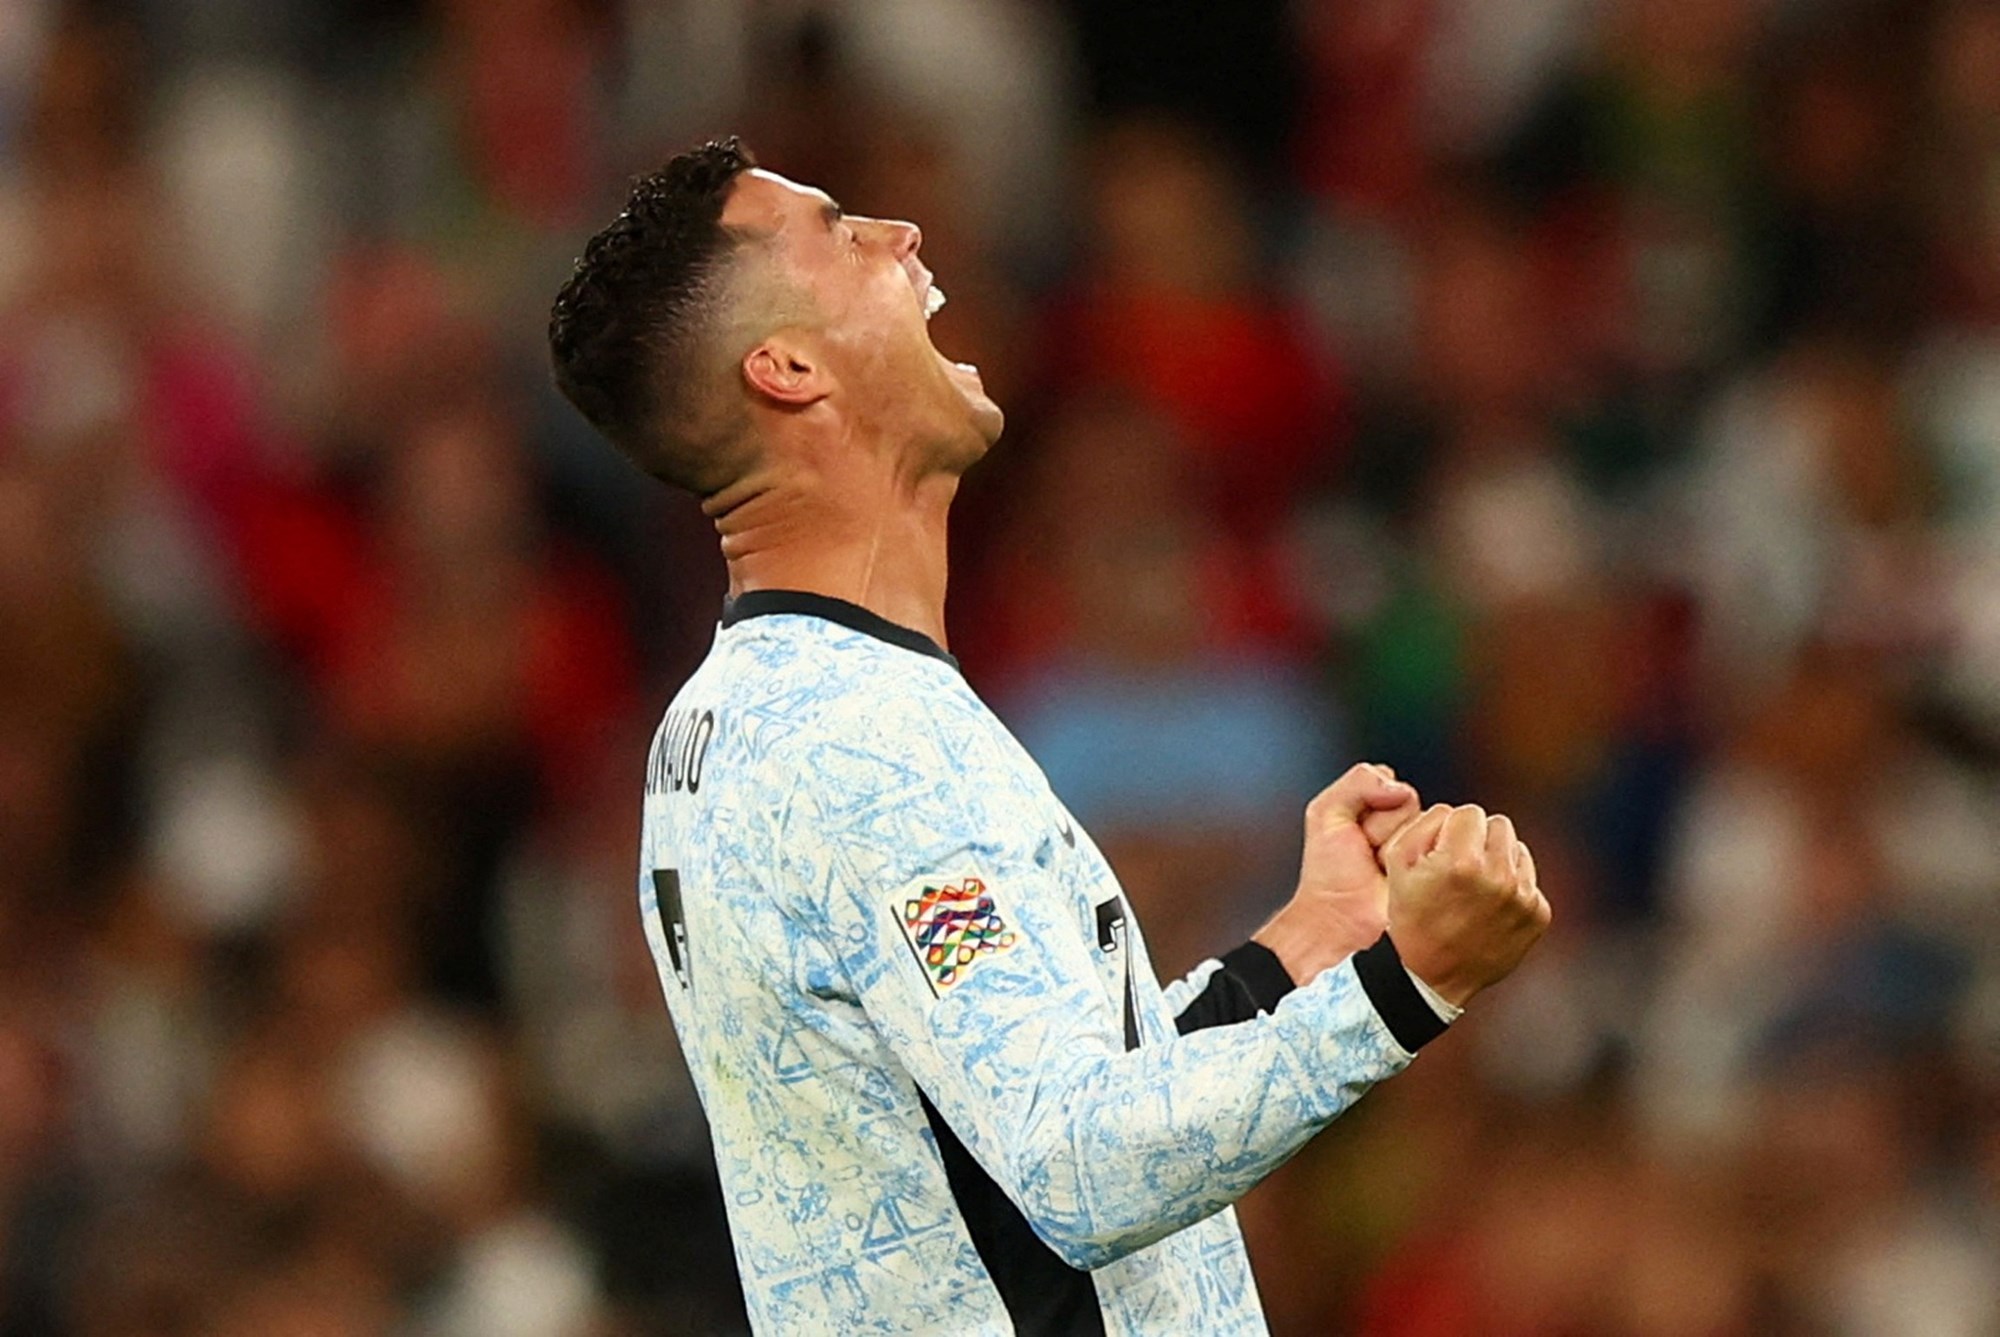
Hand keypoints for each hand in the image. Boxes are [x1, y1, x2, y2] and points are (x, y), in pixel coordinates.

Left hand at [1255, 764, 1421, 982]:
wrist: (1339, 921)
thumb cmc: (1329, 875)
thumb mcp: (1326, 813)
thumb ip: (1358, 781)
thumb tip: (1399, 786)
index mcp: (1384, 811)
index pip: (1395, 785)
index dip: (1370, 808)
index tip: (1355, 833)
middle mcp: (1409, 828)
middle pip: (1411, 804)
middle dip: (1381, 829)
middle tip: (1367, 854)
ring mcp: (1426, 850)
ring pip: (1425, 826)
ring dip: (1395, 850)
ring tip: (1380, 869)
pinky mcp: (1440, 872)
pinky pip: (1439, 850)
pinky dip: (1414, 864)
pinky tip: (1395, 880)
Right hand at [1382, 804, 1549, 1006]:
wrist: (1429, 977)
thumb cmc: (1410, 917)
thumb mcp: (1397, 863)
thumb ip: (1427, 823)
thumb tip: (1456, 814)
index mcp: (1463, 861)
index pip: (1470, 812)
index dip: (1451, 830)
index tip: (1441, 853)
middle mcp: (1499, 877)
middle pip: (1499, 825)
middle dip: (1479, 841)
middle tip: (1460, 868)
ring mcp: (1523, 898)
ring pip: (1517, 850)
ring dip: (1498, 861)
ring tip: (1475, 889)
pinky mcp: (1538, 915)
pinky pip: (1530, 881)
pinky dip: (1513, 889)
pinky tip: (1490, 909)